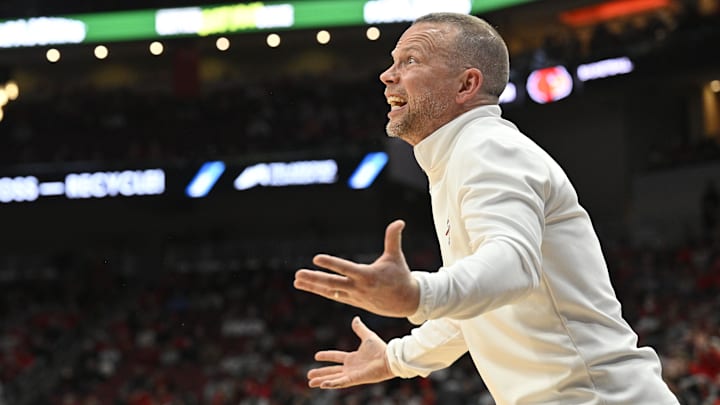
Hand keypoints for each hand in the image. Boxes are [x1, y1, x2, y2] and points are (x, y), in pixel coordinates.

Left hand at [294, 219, 419, 317]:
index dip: (331, 263)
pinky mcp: (353, 301)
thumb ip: (393, 238)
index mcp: (368, 275)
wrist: (407, 302)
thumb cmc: (401, 276)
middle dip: (314, 279)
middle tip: (298, 274)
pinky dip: (320, 291)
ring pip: (330, 291)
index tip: (316, 258)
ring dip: (312, 286)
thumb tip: (399, 221)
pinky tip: (308, 286)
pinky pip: (333, 296)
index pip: (345, 268)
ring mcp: (354, 296)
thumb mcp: (396, 256)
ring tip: (296, 281)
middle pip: (332, 283)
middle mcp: (358, 287)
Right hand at [307, 317, 393, 388]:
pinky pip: (341, 383)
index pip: (336, 357)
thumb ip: (360, 328)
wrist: (388, 358)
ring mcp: (352, 374)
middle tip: (309, 375)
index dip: (326, 356)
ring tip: (311, 383)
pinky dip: (332, 384)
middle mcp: (351, 367)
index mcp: (353, 358)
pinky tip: (323, 385)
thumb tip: (355, 318)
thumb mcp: (367, 336)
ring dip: (322, 381)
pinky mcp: (355, 379)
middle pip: (332, 371)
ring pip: (334, 379)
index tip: (316, 355)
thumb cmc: (380, 348)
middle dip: (320, 373)